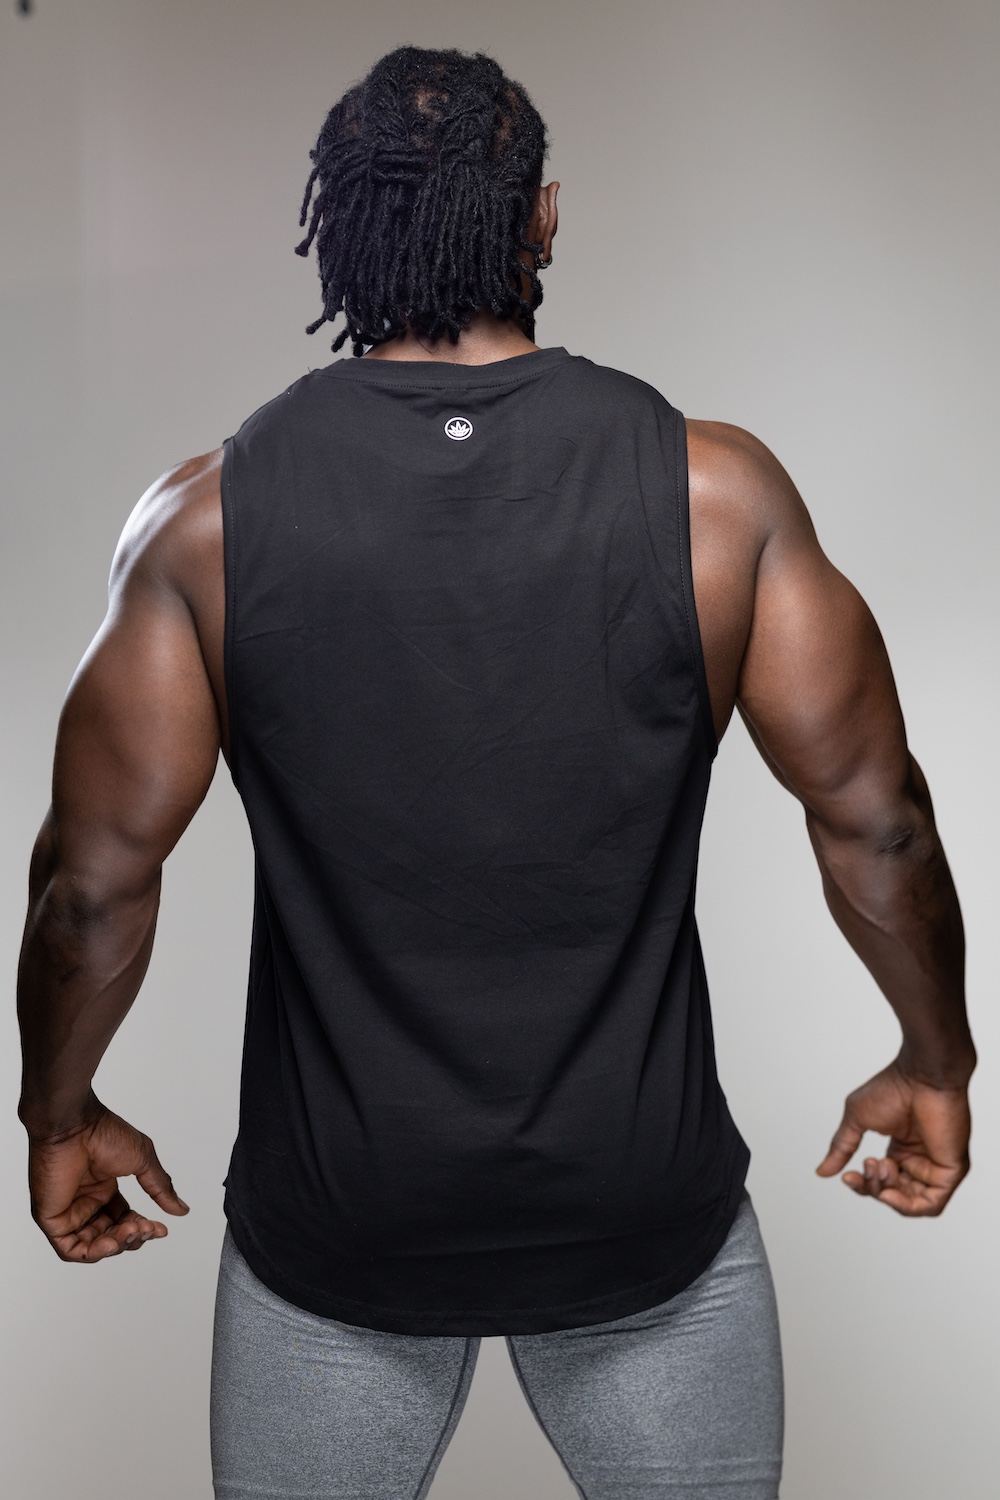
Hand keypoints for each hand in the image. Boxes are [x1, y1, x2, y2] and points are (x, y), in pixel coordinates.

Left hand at [26, 1099, 188, 1261]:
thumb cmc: (103, 1133)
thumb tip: (181, 1209)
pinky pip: (69, 1249)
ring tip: (131, 1231)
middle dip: (132, 1237)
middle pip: (111, 1235)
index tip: (161, 1228)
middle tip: (146, 1228)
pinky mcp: (51, 1219)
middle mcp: (84, 1201)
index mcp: (102, 1187)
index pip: (123, 1219)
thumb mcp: (142, 1161)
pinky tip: (110, 1242)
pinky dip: (92, 1253)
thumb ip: (160, 1187)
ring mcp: (67, 1211)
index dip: (143, 1227)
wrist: (74, 1125)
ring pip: (92, 1246)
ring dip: (116, 1245)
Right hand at [815, 1059, 970, 1216]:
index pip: (880, 1181)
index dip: (861, 1184)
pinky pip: (931, 1205)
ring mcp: (936, 1166)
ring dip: (887, 1194)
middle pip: (893, 1194)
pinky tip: (890, 1193)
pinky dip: (907, 1206)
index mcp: (902, 1149)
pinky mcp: (950, 1171)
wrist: (921, 1076)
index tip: (847, 1175)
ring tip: (881, 1167)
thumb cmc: (893, 1088)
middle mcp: (920, 1160)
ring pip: (910, 1203)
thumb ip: (841, 1148)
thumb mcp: (857, 1120)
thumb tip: (821, 1172)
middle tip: (869, 1164)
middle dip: (873, 1187)